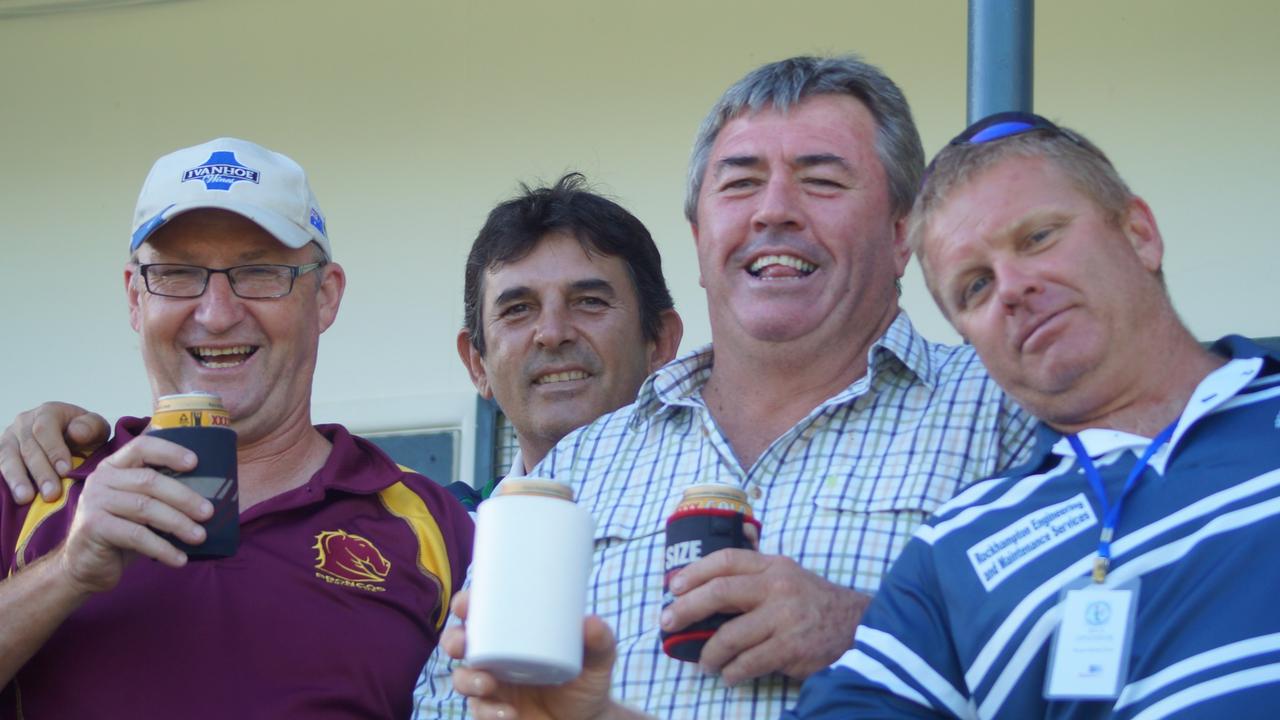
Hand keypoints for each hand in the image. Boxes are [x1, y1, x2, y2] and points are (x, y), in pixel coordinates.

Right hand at [0, 402, 109, 503]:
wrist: (72, 442)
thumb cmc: (85, 436)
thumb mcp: (96, 428)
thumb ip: (91, 427)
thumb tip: (75, 433)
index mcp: (48, 412)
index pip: (45, 429)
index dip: (54, 450)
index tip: (66, 471)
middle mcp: (24, 422)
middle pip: (28, 447)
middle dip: (41, 472)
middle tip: (51, 494)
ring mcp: (9, 439)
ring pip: (8, 458)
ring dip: (17, 479)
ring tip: (26, 499)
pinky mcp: (2, 455)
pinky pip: (0, 467)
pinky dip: (6, 481)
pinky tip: (13, 496)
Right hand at [58, 435, 211, 595]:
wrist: (84, 566)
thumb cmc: (121, 533)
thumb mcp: (139, 508)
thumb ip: (160, 494)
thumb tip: (210, 492)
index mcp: (114, 467)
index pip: (142, 447)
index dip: (169, 451)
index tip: (196, 462)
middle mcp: (101, 479)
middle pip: (150, 481)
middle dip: (184, 497)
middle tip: (209, 512)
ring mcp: (94, 501)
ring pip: (145, 508)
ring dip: (178, 523)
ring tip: (200, 536)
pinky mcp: (94, 527)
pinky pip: (136, 535)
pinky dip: (163, 548)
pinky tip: (180, 559)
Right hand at [444, 589, 647, 719]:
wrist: (587, 719)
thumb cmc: (586, 678)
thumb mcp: (597, 658)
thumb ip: (600, 640)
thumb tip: (591, 622)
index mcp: (511, 633)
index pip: (481, 612)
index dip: (465, 604)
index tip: (465, 604)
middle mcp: (495, 657)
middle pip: (458, 643)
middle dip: (452, 640)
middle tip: (463, 644)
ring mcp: (492, 686)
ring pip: (462, 679)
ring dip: (468, 679)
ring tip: (489, 683)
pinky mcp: (495, 712)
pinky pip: (480, 712)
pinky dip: (489, 713)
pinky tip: (507, 712)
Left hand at [660, 549, 871, 683]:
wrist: (858, 626)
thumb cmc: (811, 602)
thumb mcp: (787, 576)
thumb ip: (753, 577)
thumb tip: (702, 587)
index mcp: (773, 566)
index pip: (726, 560)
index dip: (695, 572)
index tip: (673, 587)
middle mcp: (778, 587)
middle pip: (720, 593)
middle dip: (686, 609)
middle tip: (668, 623)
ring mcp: (785, 617)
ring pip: (731, 635)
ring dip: (709, 653)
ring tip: (704, 663)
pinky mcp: (792, 647)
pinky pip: (749, 662)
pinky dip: (733, 672)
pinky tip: (729, 676)